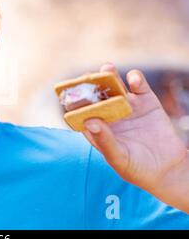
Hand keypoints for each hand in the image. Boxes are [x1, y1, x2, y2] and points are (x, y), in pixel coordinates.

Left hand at [82, 63, 188, 212]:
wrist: (168, 170)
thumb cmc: (137, 169)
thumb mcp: (119, 158)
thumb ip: (104, 141)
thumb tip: (89, 121)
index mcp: (96, 128)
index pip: (81, 111)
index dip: (75, 103)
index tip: (70, 96)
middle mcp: (109, 114)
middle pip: (96, 95)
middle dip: (91, 84)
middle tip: (87, 75)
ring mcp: (127, 106)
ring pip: (115, 86)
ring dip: (110, 76)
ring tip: (107, 68)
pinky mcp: (146, 102)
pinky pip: (139, 86)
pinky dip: (136, 79)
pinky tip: (133, 79)